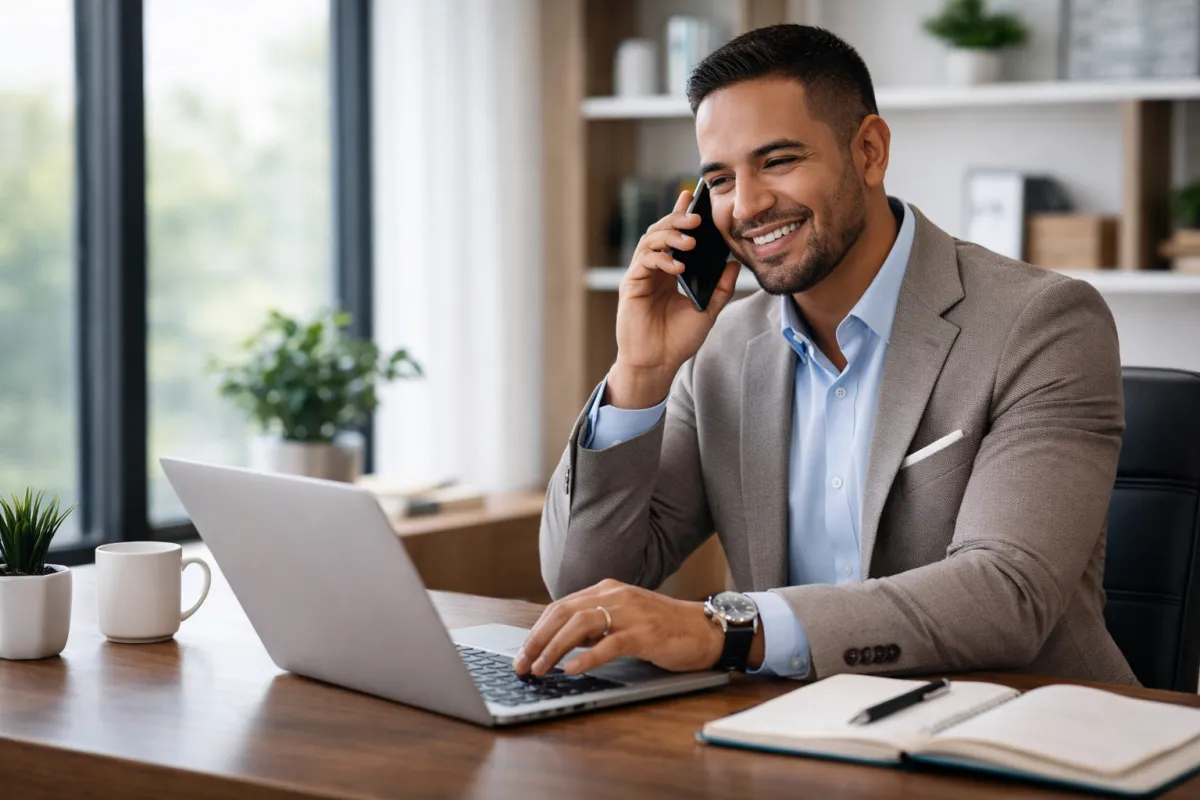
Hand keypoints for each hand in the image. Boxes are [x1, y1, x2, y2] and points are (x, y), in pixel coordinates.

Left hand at [512, 579, 723, 676]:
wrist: (705, 629)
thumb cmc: (664, 628)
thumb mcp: (623, 620)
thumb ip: (595, 626)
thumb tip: (559, 643)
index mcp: (607, 590)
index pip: (561, 606)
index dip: (537, 630)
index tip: (523, 653)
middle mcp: (615, 595)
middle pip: (563, 613)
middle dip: (537, 639)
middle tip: (522, 664)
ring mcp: (630, 612)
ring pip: (580, 625)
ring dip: (554, 648)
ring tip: (541, 669)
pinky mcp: (645, 633)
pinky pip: (609, 643)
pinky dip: (586, 656)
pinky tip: (571, 669)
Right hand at [607, 189, 740, 408]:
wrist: (657, 364)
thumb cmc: (678, 340)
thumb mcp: (707, 310)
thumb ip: (720, 287)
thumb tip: (734, 263)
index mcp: (670, 271)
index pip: (675, 236)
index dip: (681, 215)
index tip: (693, 197)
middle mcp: (654, 269)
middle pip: (661, 231)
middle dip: (677, 220)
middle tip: (696, 216)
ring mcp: (641, 276)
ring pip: (650, 241)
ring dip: (670, 236)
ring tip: (690, 240)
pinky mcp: (631, 285)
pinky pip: (644, 262)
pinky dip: (661, 259)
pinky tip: (677, 266)